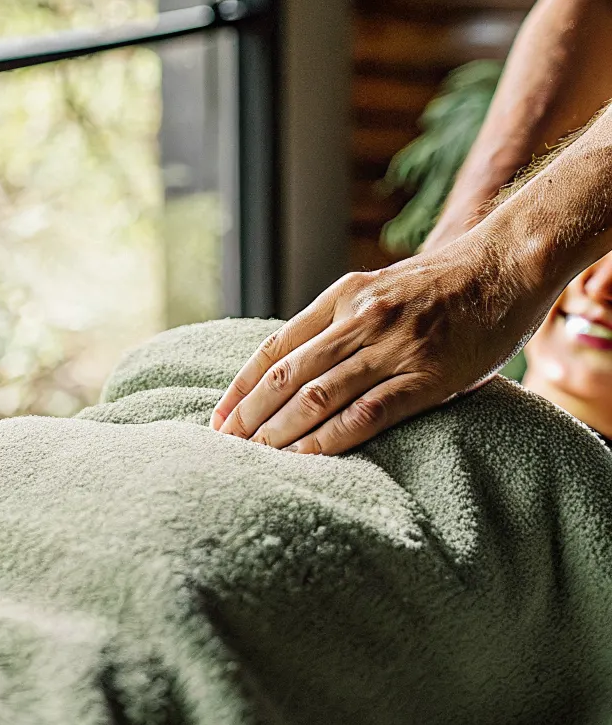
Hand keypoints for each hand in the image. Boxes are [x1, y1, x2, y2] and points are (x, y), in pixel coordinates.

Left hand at [209, 237, 552, 453]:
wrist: (506, 266)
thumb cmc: (443, 284)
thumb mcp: (379, 288)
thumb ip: (342, 320)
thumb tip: (299, 362)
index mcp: (342, 297)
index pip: (274, 347)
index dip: (241, 385)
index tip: (218, 416)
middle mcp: (359, 319)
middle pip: (287, 374)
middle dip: (250, 413)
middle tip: (223, 445)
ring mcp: (394, 347)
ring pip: (319, 394)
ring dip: (280, 429)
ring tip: (254, 457)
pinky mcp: (429, 375)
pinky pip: (369, 412)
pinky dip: (331, 437)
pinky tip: (306, 456)